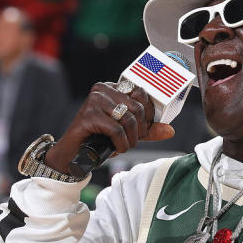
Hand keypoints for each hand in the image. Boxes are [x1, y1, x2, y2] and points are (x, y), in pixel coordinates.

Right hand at [44, 83, 174, 173]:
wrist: (73, 154)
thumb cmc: (100, 140)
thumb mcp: (128, 133)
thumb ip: (148, 130)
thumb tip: (170, 130)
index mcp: (114, 88)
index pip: (142, 93)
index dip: (148, 115)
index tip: (142, 130)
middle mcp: (103, 89)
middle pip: (137, 108)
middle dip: (139, 130)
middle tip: (131, 141)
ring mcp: (94, 100)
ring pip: (129, 119)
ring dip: (130, 139)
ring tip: (122, 146)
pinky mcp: (88, 114)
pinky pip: (116, 130)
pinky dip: (120, 143)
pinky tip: (115, 148)